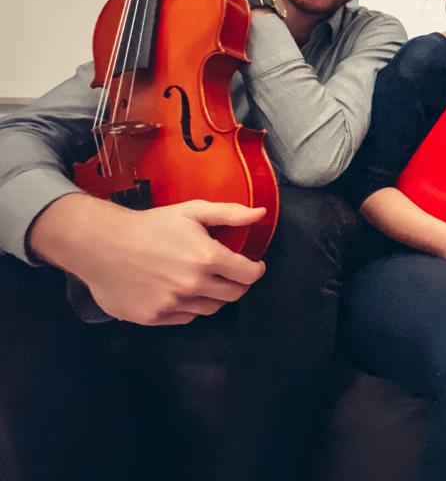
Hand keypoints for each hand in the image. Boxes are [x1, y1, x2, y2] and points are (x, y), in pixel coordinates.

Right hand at [30, 194, 266, 324]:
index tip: (252, 266)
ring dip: (213, 296)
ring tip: (203, 281)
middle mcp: (193, 285)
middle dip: (238, 284)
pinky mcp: (155, 318)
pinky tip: (179, 291)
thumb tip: (261, 214)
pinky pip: (185, 317)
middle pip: (234, 295)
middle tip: (229, 274)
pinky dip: (189, 307)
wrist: (102, 244)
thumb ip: (229, 213)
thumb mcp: (191, 211)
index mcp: (207, 258)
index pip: (249, 275)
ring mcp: (173, 304)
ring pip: (211, 308)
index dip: (255, 270)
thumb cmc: (150, 225)